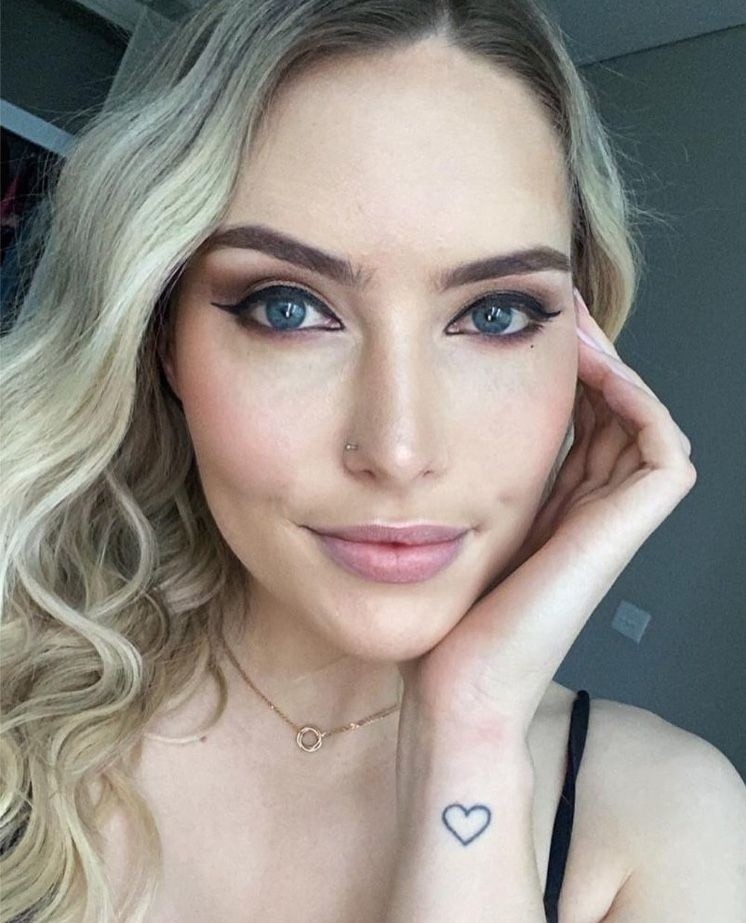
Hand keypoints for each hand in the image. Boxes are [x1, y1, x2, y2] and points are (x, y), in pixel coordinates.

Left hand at [397, 287, 696, 738]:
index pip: (575, 423)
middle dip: (585, 356)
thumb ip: (449, 491)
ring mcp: (611, 522)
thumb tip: (415, 442)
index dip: (559, 373)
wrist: (458, 686)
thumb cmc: (442, 623)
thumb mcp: (442, 535)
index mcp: (552, 511)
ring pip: (639, 420)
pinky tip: (591, 368)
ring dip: (611, 366)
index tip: (520, 329)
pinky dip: (638, 401)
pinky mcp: (624, 531)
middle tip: (552, 310)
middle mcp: (587, 511)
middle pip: (609, 413)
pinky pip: (662, 448)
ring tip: (570, 326)